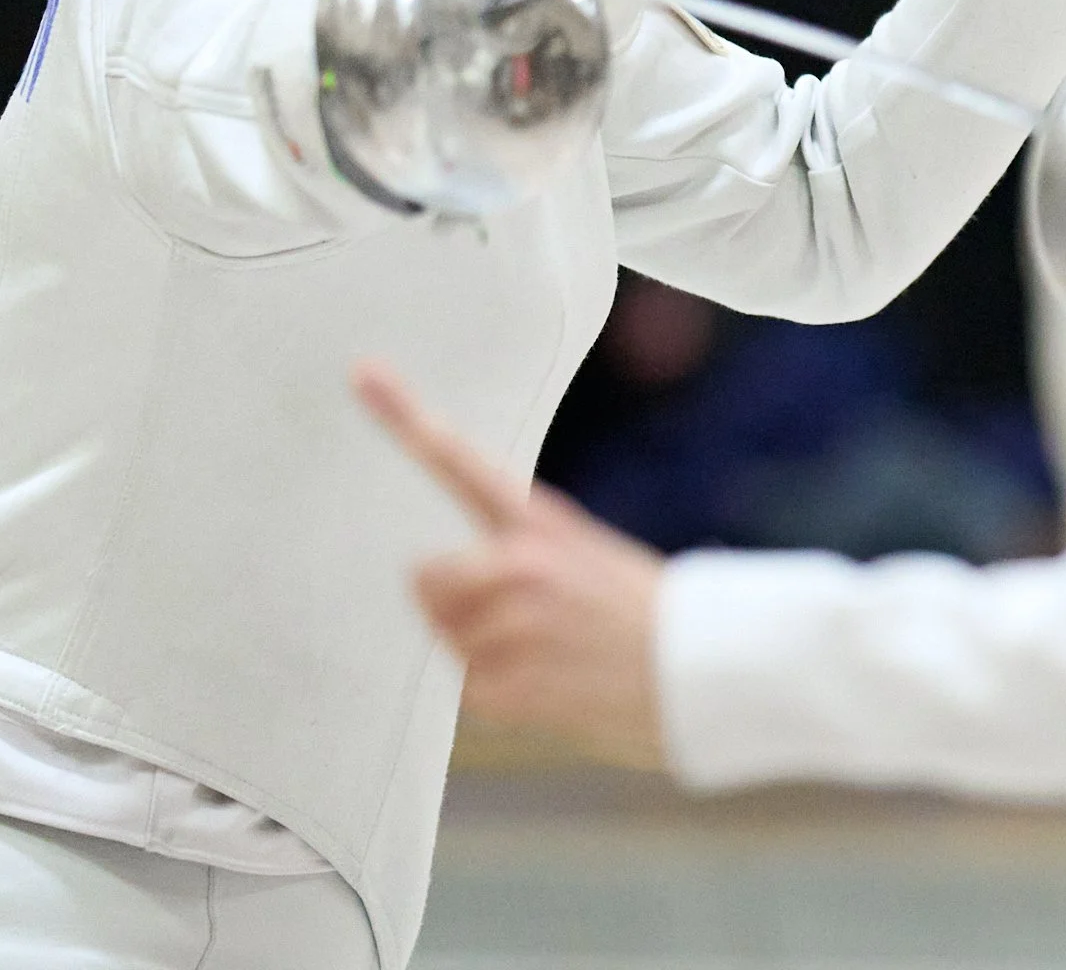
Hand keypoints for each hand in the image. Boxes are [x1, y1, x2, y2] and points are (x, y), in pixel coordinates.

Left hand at [355, 362, 667, 768]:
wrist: (703, 670)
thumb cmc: (641, 613)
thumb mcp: (589, 554)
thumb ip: (515, 553)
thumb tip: (424, 577)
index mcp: (542, 520)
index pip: (460, 460)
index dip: (405, 416)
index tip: (363, 372)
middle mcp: (520, 564)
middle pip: (424, 576)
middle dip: (450, 600)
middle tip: (514, 617)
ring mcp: (511, 624)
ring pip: (447, 635)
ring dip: (482, 649)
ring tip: (550, 651)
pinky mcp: (510, 682)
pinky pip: (471, 685)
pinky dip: (502, 692)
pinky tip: (553, 682)